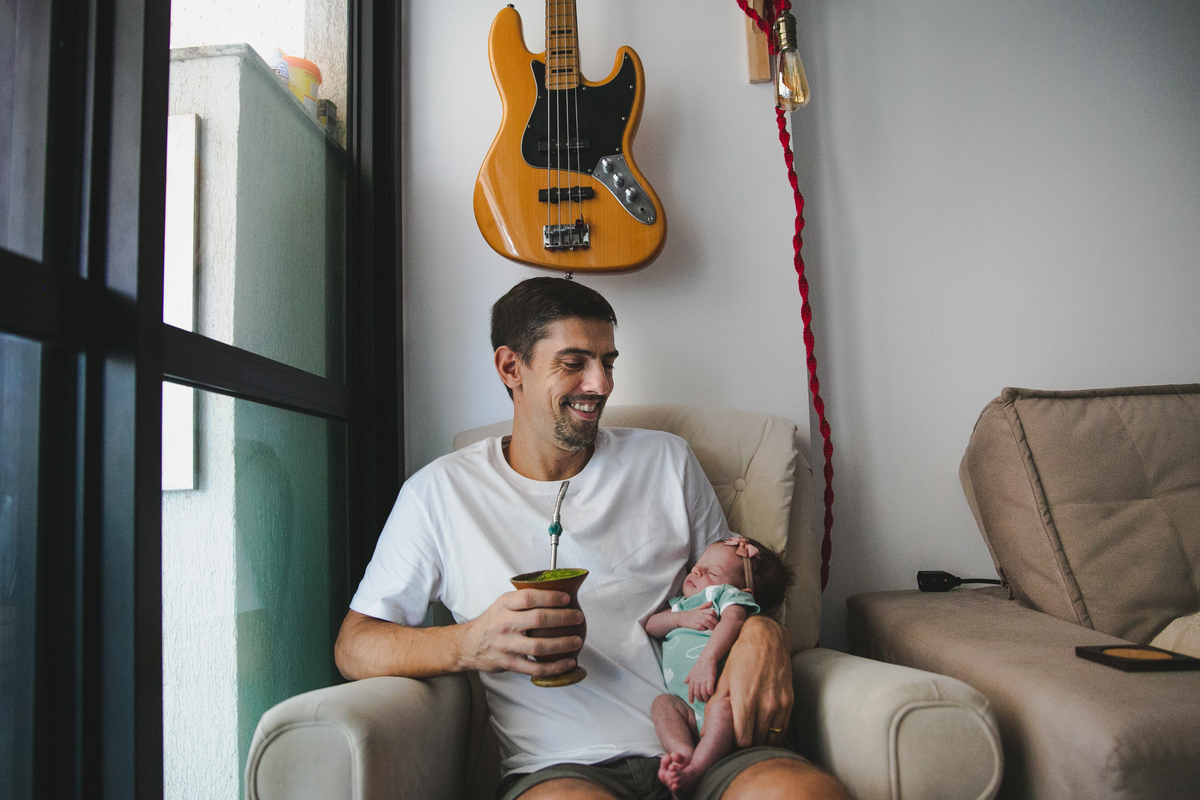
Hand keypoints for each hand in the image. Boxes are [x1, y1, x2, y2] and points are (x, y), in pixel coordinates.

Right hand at [460, 589, 583, 677]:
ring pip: (539, 646)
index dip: (550, 597)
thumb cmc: (492, 622)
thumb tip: (557, 591)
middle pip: (538, 619)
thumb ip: (524, 599)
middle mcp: (504, 624)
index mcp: (504, 605)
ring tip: (577, 640)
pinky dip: (555, 667)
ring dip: (562, 644)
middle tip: (578, 617)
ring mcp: (506, 645)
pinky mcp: (509, 663)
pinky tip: (568, 662)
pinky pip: (535, 668)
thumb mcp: (503, 604)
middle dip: (563, 618)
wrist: (469, 645)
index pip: (529, 597)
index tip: (566, 598)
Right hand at [676, 602, 717, 630]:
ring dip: (711, 626)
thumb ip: (705, 605)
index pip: (711, 611)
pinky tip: (705, 630)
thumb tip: (711, 601)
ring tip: (714, 630)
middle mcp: (699, 614)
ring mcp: (696, 619)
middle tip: (718, 627)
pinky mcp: (692, 624)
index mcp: (702, 610)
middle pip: (710, 617)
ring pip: (705, 622)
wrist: (681, 618)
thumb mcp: (698, 608)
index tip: (717, 619)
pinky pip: (700, 627)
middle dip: (715, 623)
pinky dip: (703, 628)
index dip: (716, 616)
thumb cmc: (692, 614)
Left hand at [685, 658, 717, 703]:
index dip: (690, 697)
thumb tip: (684, 682)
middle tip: (702, 701)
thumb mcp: (692, 670)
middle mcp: (697, 681)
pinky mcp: (710, 679)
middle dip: (699, 699)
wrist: (707, 658)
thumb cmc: (700, 664)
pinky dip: (710, 693)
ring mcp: (704, 680)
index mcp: (692, 679)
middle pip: (697, 693)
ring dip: (705, 697)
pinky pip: (710, 689)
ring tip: (707, 699)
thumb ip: (689, 677)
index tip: (691, 702)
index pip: (690, 690)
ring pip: (703, 692)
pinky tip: (711, 694)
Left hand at [709, 615, 792, 746]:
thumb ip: (715, 706)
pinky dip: (772, 735)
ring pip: (770, 738)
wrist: (767, 637)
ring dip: (759, 742)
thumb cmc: (741, 656)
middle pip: (756, 742)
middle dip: (745, 746)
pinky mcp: (789, 701)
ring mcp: (780, 704)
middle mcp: (765, 705)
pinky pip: (782, 729)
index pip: (742, 740)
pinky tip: (763, 732)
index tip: (728, 745)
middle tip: (736, 744)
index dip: (734, 746)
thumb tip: (705, 731)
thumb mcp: (724, 679)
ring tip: (749, 739)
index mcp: (745, 700)